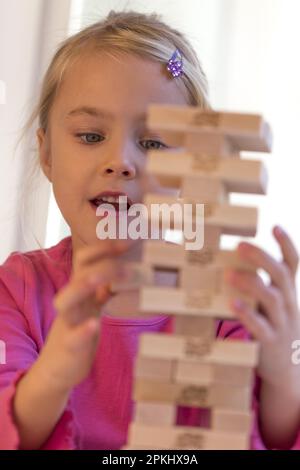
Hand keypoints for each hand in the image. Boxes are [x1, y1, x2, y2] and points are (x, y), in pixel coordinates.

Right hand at [37, 239, 133, 392]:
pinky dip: (83, 330)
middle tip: (128, 264)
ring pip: (66, 301)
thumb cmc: (77, 334)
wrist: (56, 370)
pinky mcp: (68, 347)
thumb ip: (103, 290)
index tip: (126, 244)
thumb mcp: (91, 308)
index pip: (84, 261)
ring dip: (83, 287)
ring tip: (102, 279)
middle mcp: (71, 304)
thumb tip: (125, 270)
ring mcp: (67, 324)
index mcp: (79, 292)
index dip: (103, 250)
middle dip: (101, 265)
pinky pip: (73, 337)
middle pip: (77, 276)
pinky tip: (94, 325)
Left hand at [226, 226, 299, 397]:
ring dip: (250, 282)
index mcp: (288, 291)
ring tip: (229, 273)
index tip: (274, 226)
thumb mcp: (272, 304)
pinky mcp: (270, 342)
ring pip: (271, 298)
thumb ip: (259, 285)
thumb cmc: (273, 327)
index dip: (286, 244)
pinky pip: (260, 326)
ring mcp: (281, 323)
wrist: (288, 370)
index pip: (293, 263)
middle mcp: (288, 303)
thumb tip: (229, 262)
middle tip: (240, 245)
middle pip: (280, 274)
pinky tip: (232, 302)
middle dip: (261, 257)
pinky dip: (247, 313)